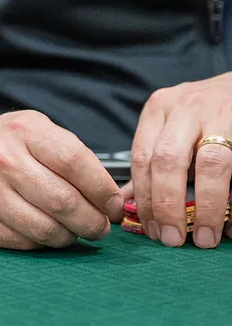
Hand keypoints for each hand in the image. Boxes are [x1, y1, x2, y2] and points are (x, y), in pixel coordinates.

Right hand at [0, 111, 122, 248]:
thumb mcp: (31, 129)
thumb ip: (69, 155)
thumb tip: (110, 198)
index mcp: (22, 131)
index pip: (76, 163)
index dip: (103, 190)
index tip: (113, 205)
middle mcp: (0, 160)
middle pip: (64, 202)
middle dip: (93, 222)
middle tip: (99, 226)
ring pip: (47, 229)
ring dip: (70, 236)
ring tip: (72, 230)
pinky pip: (23, 243)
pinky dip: (41, 242)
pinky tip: (41, 230)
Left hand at [130, 71, 231, 248]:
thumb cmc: (203, 113)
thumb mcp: (169, 126)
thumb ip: (150, 161)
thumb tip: (125, 203)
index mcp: (159, 108)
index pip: (142, 156)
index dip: (144, 198)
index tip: (150, 229)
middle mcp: (186, 108)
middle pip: (168, 160)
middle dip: (167, 205)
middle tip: (172, 238)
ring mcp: (220, 115)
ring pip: (209, 164)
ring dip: (206, 206)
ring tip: (204, 237)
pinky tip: (230, 223)